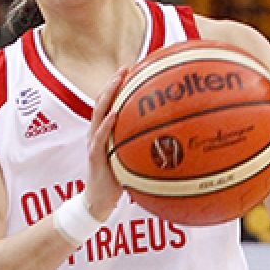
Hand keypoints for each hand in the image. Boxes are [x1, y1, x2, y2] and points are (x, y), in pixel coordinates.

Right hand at [82, 67, 131, 220]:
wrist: (99, 202)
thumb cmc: (117, 181)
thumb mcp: (132, 160)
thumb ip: (145, 147)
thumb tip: (176, 140)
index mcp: (106, 132)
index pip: (110, 103)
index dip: (119, 85)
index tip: (134, 68)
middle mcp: (97, 133)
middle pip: (102, 101)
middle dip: (113, 83)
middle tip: (126, 67)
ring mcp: (94, 143)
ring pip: (98, 113)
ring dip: (107, 95)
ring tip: (118, 80)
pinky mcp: (94, 156)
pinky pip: (100, 137)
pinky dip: (107, 124)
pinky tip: (115, 113)